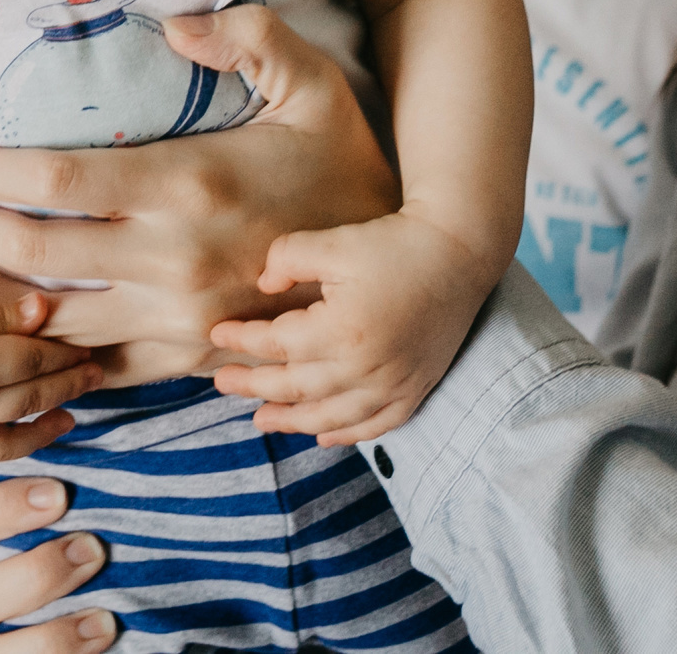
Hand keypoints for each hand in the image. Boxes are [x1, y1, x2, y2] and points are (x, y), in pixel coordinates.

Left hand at [0, 5, 398, 376]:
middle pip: (38, 254)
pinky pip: (100, 365)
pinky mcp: (191, 359)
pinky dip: (48, 349)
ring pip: (56, 319)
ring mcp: (181, 321)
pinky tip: (16, 321)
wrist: (398, 266)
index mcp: (190, 186)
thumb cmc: (342, 159)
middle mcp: (176, 261)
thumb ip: (248, 37)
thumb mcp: (311, 80)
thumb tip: (173, 26)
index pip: (60, 183)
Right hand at [0, 275, 100, 462]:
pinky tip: (31, 431)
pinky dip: (15, 445)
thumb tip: (49, 312)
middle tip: (97, 372)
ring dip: (48, 423)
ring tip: (72, 410)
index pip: (35, 362)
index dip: (67, 353)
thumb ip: (3, 312)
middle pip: (31, 398)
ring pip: (12, 437)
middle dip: (68, 384)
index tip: (92, 343)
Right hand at [0, 476, 115, 652]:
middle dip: (38, 574)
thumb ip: (40, 500)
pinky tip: (98, 636)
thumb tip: (83, 454)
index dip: (4, 505)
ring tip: (102, 619)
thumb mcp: (25, 526)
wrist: (36, 611)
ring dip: (53, 634)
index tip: (59, 493)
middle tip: (92, 549)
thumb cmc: (34, 550)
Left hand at [208, 209, 494, 444]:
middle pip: (295, 387)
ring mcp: (393, 384)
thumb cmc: (394, 242)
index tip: (217, 334)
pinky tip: (322, 435)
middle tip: (222, 383)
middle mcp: (365, 367)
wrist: (459, 252)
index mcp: (340, 330)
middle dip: (254, 385)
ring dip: (291, 421)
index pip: (276, 344)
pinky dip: (345, 434)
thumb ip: (287, 258)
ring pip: (330, 417)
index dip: (242, 340)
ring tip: (260, 420)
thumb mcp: (332, 240)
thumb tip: (264, 287)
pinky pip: (375, 425)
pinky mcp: (415, 389)